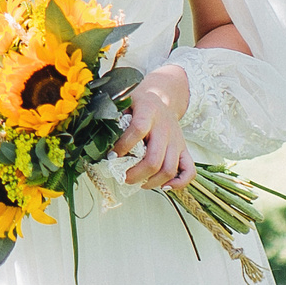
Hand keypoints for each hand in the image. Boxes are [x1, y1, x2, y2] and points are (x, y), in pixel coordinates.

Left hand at [116, 66, 194, 190]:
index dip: (123, 146)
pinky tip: (163, 186)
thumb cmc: (137, 104)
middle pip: (154, 158)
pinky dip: (178, 183)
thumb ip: (112, 116)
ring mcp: (177, 140)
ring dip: (152, 182)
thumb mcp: (124, 101)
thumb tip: (95, 136)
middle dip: (136, 174)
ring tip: (138, 183)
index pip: (138, 129)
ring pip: (169, 169)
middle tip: (123, 178)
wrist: (163, 98)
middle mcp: (165, 126)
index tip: (111, 156)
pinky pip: (189, 171)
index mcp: (148, 110)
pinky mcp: (184, 150)